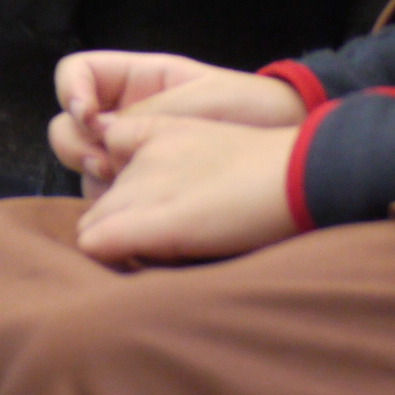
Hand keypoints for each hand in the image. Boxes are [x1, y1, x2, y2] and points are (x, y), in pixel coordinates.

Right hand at [53, 52, 306, 193]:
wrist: (283, 152)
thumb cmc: (248, 110)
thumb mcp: (199, 98)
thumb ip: (146, 112)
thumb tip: (99, 130)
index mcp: (137, 81)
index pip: (77, 74)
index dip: (72, 90)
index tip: (89, 114)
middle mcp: (124, 117)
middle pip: (67, 126)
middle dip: (75, 144)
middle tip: (105, 163)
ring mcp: (129, 155)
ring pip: (82, 168)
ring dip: (91, 178)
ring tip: (123, 186)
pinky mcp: (141, 192)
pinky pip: (107, 200)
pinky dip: (110, 207)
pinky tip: (132, 212)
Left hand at [72, 116, 301, 266]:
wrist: (301, 172)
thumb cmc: (270, 168)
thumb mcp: (213, 143)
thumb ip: (176, 161)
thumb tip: (161, 198)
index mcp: (160, 129)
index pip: (106, 152)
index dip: (117, 185)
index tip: (142, 207)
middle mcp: (145, 154)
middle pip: (98, 198)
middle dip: (115, 225)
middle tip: (155, 246)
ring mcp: (149, 185)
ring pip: (92, 225)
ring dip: (114, 246)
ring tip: (156, 259)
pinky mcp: (160, 222)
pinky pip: (98, 242)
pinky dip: (107, 258)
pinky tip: (135, 264)